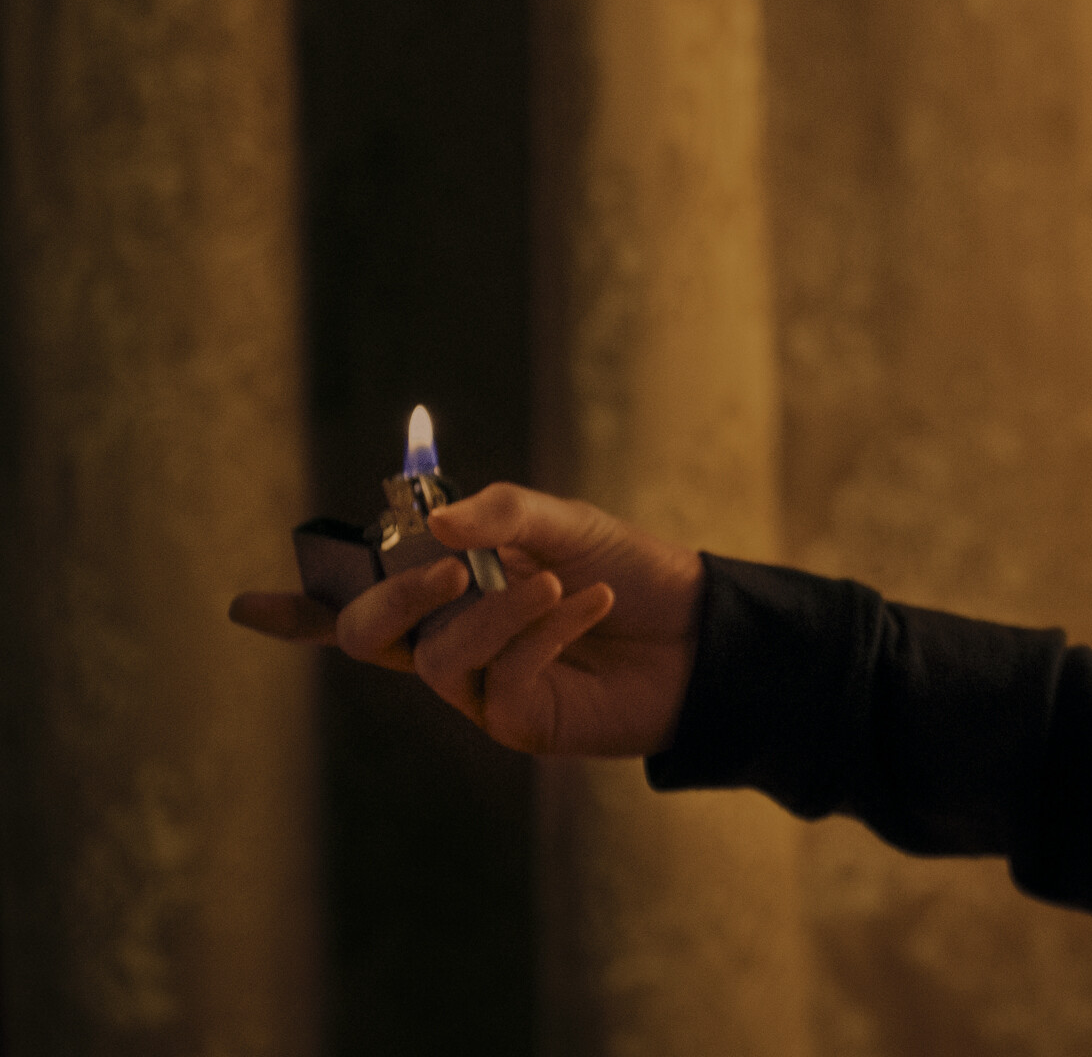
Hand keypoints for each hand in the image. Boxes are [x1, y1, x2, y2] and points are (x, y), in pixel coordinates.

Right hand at [228, 484, 706, 758]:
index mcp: (449, 591)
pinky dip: (544, 632)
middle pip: (370, 634)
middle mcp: (452, 642)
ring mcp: (482, 688)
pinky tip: (589, 605)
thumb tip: (430, 522)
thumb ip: (501, 514)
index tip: (243, 605)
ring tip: (557, 584)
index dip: (301, 608)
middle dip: (394, 598)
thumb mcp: (568, 523)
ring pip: (439, 656)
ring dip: (494, 612)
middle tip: (449, 569)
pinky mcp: (521, 722)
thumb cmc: (631, 570)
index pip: (358, 602)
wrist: (703, 630)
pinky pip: (503, 677)